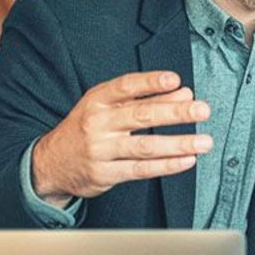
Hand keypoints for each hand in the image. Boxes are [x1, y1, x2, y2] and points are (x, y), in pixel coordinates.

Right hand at [32, 71, 212, 204]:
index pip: (126, 86)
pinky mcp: (104, 174)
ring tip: (204, 141)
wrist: (50, 163)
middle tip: (202, 110)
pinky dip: (167, 165)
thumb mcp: (110, 107)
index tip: (175, 79)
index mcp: (98, 100)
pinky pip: (141, 170)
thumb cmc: (88, 129)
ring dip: (179, 143)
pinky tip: (187, 160)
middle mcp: (97, 123)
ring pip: (145, 146)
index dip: (150, 82)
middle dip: (176, 112)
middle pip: (141, 115)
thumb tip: (185, 93)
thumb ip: (148, 98)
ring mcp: (99, 150)